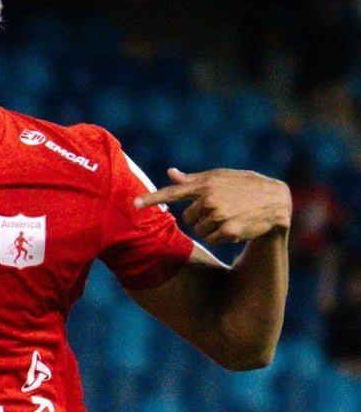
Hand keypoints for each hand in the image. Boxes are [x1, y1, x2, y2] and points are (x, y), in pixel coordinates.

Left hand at [135, 168, 291, 243]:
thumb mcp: (221, 176)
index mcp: (205, 183)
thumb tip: (170, 172)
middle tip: (220, 208)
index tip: (134, 204)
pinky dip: (219, 236)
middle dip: (199, 216)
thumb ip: (194, 179)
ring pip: (198, 230)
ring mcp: (219, 215)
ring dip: (210, 227)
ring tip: (229, 216)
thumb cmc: (245, 186)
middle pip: (187, 218)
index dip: (151, 199)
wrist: (277, 200)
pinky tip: (234, 226)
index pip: (172, 192)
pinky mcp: (229, 230)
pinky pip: (210, 239)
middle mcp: (209, 199)